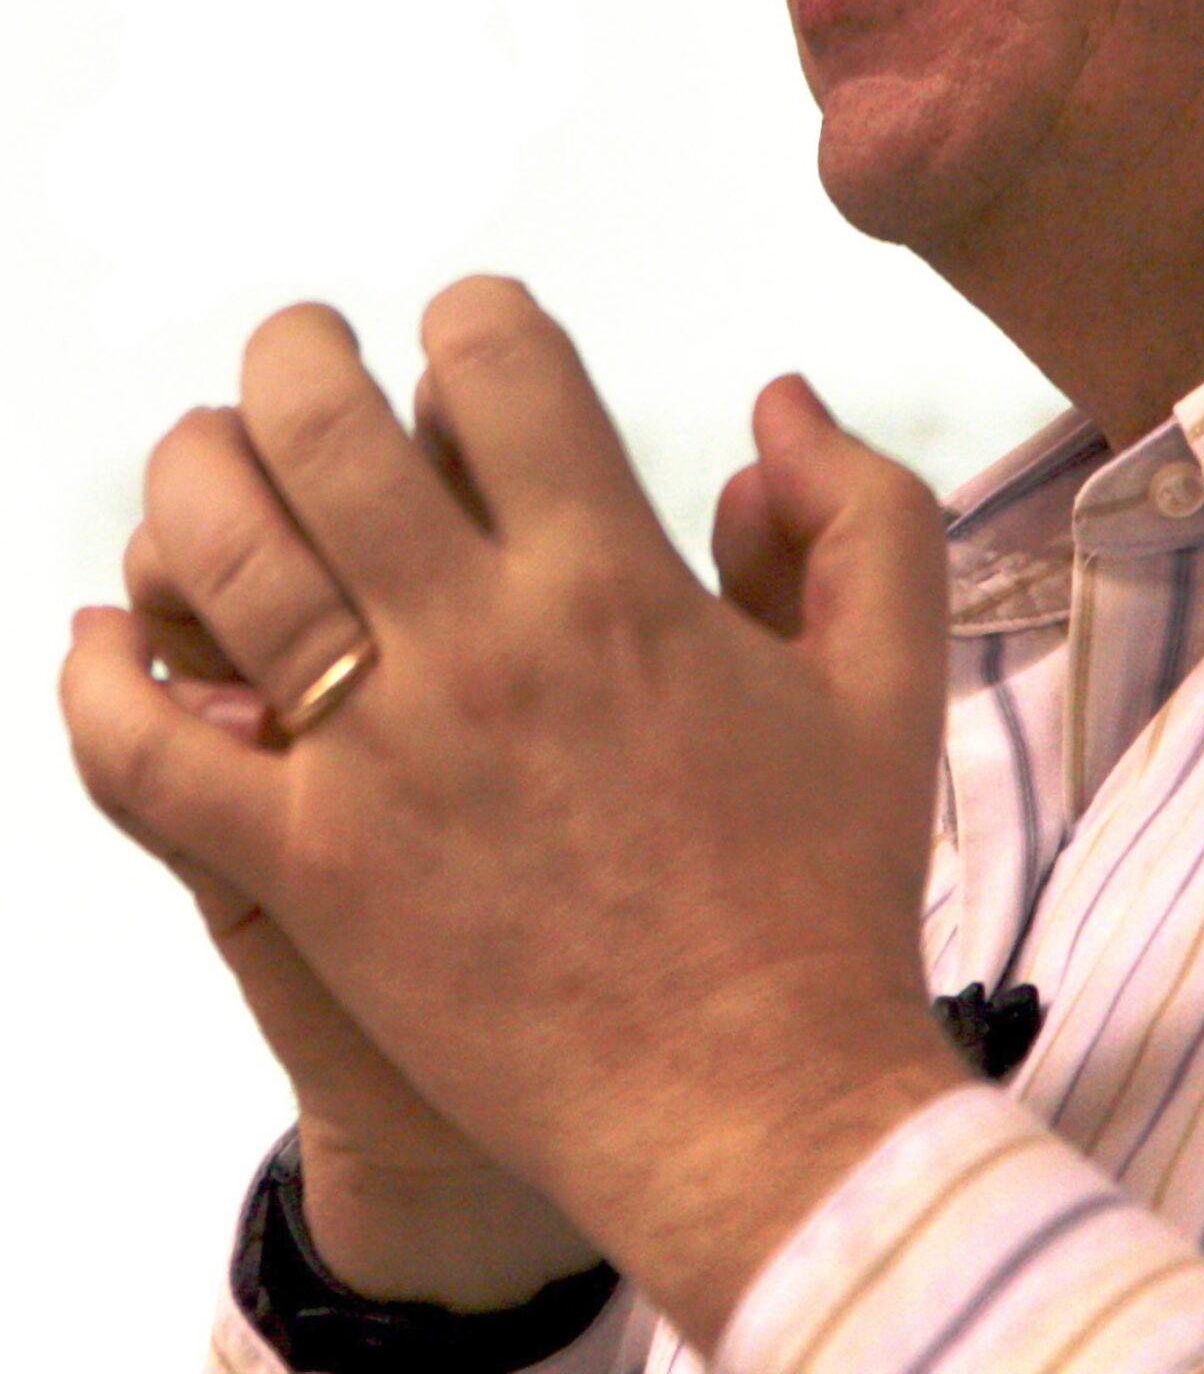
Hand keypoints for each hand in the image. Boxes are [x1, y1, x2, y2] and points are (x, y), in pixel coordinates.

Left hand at [61, 280, 967, 1347]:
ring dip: (194, 476)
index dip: (472, 314)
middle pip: (323, 427)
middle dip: (296, 354)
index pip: (498, 365)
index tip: (470, 335)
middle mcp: (482, 646)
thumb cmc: (829, 887)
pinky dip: (98, 684)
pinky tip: (105, 640)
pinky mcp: (308, 872)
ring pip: (222, 558)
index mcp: (616, 581)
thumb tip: (776, 405)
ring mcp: (379, 761)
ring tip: (208, 459)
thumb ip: (859, 512)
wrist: (755, 1101)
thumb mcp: (891, 676)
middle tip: (304, 353)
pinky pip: (147, 759)